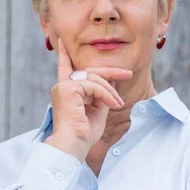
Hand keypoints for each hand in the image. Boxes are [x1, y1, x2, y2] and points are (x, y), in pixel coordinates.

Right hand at [45, 38, 132, 161]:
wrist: (73, 146)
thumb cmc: (84, 134)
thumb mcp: (97, 112)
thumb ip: (101, 96)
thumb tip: (109, 82)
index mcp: (66, 92)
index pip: (65, 69)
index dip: (63, 55)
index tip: (61, 43)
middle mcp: (62, 87)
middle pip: (89, 71)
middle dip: (110, 71)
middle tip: (129, 73)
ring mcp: (64, 87)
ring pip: (94, 78)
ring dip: (110, 91)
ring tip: (118, 104)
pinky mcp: (68, 89)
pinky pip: (94, 85)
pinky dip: (106, 94)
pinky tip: (114, 105)